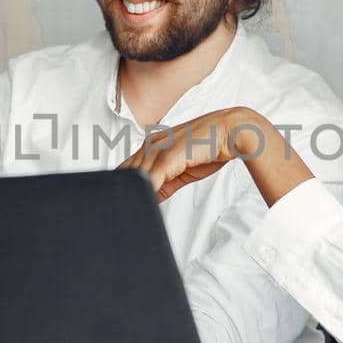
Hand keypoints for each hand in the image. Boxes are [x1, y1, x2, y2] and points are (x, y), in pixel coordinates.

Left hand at [118, 107, 314, 205]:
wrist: (233, 131)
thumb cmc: (212, 146)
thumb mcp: (183, 170)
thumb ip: (164, 183)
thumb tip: (150, 196)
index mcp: (154, 145)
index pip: (129, 168)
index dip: (121, 185)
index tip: (113, 201)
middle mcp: (153, 145)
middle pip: (126, 172)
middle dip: (119, 191)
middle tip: (109, 210)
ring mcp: (160, 149)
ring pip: (135, 176)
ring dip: (129, 194)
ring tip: (121, 212)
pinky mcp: (170, 156)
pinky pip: (151, 178)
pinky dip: (143, 192)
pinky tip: (140, 204)